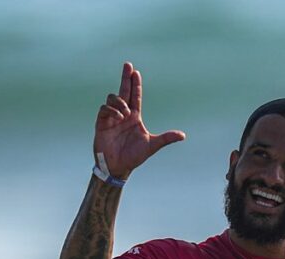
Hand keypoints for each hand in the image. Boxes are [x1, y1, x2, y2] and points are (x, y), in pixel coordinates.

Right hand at [94, 62, 184, 178]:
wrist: (118, 167)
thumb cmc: (134, 156)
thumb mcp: (152, 145)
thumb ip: (166, 138)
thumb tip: (183, 135)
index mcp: (135, 117)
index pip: (135, 97)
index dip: (135, 85)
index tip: (136, 72)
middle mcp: (123, 114)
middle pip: (124, 91)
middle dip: (125, 78)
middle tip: (128, 64)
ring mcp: (111, 118)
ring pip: (113, 98)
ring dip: (120, 101)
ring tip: (125, 113)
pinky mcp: (101, 123)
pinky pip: (104, 109)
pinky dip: (111, 110)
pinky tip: (118, 117)